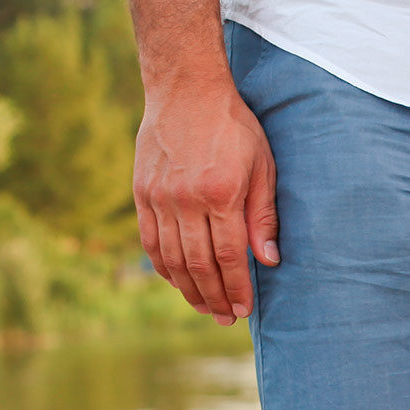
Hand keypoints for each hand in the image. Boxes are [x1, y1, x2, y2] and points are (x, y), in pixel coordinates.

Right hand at [132, 83, 278, 324]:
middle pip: (198, 264)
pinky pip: (150, 240)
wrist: (186, 90)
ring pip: (171, 258)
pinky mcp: (141, 192)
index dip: (236, 288)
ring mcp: (158, 197)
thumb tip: (268, 261)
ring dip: (188, 288)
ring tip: (203, 307)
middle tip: (225, 318)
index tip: (244, 310)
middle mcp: (185, 199)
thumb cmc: (234, 127)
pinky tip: (177, 281)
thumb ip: (264, 216)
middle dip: (213, 297)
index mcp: (220, 193)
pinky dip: (163, 265)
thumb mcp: (262, 166)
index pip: (228, 257)